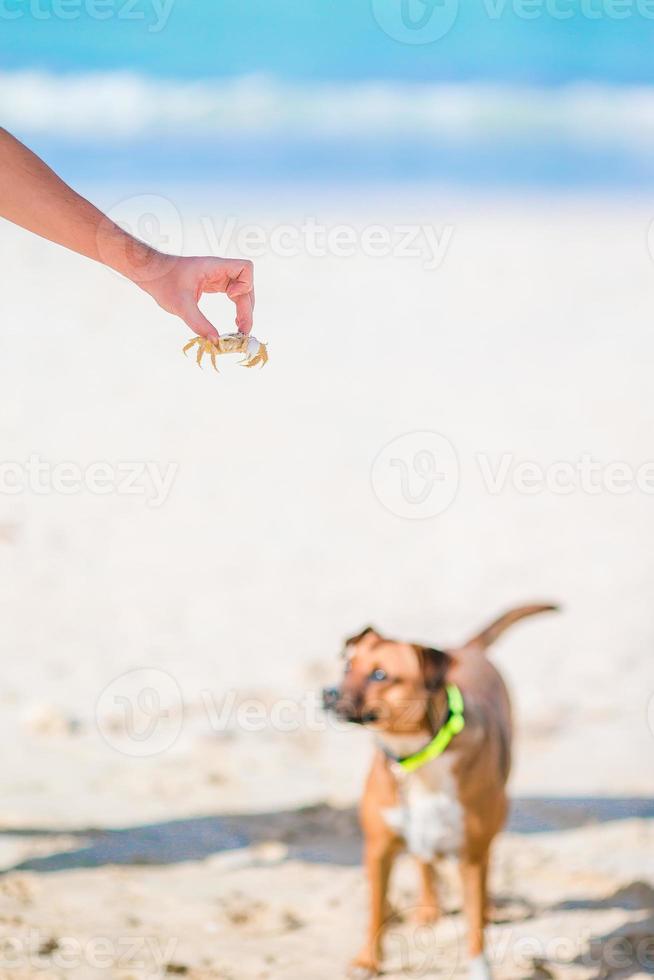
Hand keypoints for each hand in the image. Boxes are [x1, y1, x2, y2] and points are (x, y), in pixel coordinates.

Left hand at [140, 254, 254, 340]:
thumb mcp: (181, 306)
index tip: (231, 297)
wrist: (151, 274)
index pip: (245, 268)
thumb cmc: (163, 282)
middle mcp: (219, 270)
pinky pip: (233, 295)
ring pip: (242, 292)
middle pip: (247, 285)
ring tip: (240, 330)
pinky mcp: (214, 285)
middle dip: (247, 308)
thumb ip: (198, 323)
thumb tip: (216, 342)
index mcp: (214, 267)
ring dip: (245, 310)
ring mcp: (218, 277)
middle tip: (242, 331)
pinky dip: (237, 309)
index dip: (245, 284)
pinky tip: (235, 322)